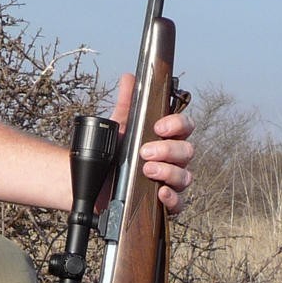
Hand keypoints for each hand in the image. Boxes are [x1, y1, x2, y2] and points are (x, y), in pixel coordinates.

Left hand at [110, 72, 196, 214]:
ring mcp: (171, 182)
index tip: (158, 127)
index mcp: (166, 139)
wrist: (94, 184)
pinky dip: (172, 198)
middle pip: (187, 151)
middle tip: (145, 152)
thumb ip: (126, 103)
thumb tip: (129, 78)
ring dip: (168, 172)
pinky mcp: (164, 204)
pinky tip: (160, 193)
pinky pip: (179, 203)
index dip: (177, 124)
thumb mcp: (118, 128)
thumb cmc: (112, 154)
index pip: (184, 127)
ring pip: (186, 176)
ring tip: (147, 170)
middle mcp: (173, 160)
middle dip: (168, 150)